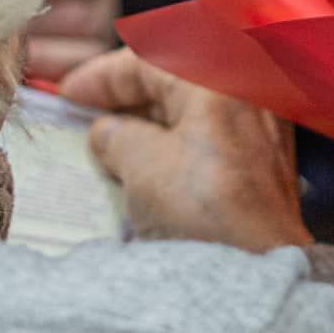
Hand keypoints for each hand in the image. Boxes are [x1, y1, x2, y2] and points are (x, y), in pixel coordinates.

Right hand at [60, 48, 309, 252]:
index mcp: (219, 80)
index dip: (102, 76)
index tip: (69, 94)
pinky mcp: (264, 164)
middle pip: (175, 81)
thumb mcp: (142, 166)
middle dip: (127, 99)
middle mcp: (248, 94)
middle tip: (86, 117)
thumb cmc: (204, 212)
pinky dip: (176, 145)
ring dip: (150, 124)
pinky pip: (211, 138)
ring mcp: (262, 129)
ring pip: (193, 110)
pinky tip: (149, 170)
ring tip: (110, 147)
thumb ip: (117, 136)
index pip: (150, 61)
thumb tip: (107, 132)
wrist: (258, 270)